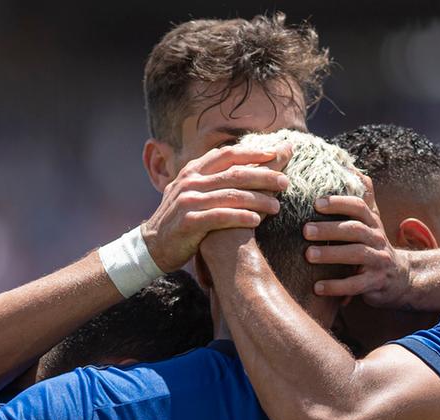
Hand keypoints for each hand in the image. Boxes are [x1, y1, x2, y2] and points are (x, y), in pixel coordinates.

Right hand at [142, 143, 291, 271]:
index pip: (227, 154)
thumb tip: (246, 162)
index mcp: (193, 170)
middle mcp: (190, 182)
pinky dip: (241, 217)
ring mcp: (188, 201)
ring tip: (277, 207)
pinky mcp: (189, 222)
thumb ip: (215, 177)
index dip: (253, 153)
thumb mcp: (194, 191)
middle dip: (264, 176)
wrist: (154, 245)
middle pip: (234, 174)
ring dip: (258, 200)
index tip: (276, 154)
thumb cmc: (182, 217)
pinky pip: (221, 217)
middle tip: (286, 182)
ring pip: (231, 195)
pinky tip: (257, 221)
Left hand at [304, 194, 411, 306]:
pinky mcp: (375, 283)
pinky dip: (336, 286)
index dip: (338, 203)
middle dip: (329, 229)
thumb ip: (360, 196)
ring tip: (308, 255)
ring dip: (331, 254)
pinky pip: (355, 285)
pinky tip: (317, 287)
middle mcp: (377, 238)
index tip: (315, 203)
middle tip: (304, 230)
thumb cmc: (373, 245)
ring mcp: (378, 260)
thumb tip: (347, 164)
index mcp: (371, 221)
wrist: (400, 277)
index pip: (358, 206)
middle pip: (354, 230)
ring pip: (356, 255)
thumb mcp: (370, 220)